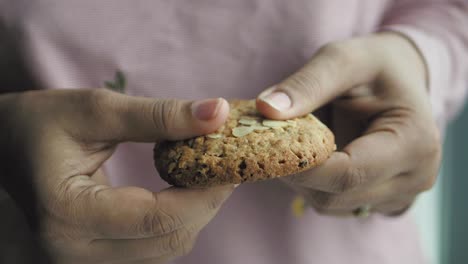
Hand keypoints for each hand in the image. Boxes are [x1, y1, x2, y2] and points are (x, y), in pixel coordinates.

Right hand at [0, 89, 232, 262]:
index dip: (205, 193)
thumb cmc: (41, 123)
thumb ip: (160, 115)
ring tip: (205, 173)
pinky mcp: (96, 258)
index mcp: (68, 214)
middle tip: (224, 163)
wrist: (7, 147)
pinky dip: (177, 222)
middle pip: (169, 240)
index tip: (231, 162)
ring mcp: (84, 262)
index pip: (158, 218)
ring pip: (166, 250)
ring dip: (195, 213)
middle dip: (206, 202)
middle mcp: (73, 252)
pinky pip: (154, 250)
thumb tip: (219, 114)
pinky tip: (182, 191)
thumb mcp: (96, 110)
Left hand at [256, 33, 440, 215]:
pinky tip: (315, 155)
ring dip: (304, 178)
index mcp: (414, 142)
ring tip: (301, 141)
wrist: (400, 76)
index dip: (301, 166)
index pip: (348, 173)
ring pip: (330, 204)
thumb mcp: (342, 59)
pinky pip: (335, 204)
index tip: (268, 146)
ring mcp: (401, 195)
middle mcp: (415, 177)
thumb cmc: (374, 64)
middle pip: (336, 195)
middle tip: (276, 140)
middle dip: (297, 171)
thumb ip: (306, 85)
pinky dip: (315, 184)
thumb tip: (266, 109)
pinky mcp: (382, 200)